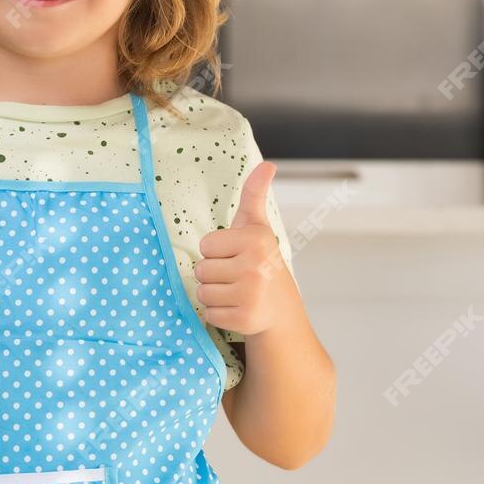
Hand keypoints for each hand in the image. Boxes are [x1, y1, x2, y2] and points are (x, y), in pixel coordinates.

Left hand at [195, 162, 297, 337]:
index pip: (205, 246)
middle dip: (214, 275)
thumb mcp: (257, 227)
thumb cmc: (262, 262)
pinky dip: (219, 314)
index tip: (237, 257)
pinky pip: (209, 313)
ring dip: (215, 295)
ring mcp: (251, 295)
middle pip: (201, 270)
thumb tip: (268, 164)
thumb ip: (255, 194)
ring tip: (237, 293)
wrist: (281, 310)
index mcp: (255, 239)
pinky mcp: (245, 319)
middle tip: (237, 278)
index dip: (216, 253)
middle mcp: (255, 266)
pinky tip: (237, 309)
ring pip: (203, 292)